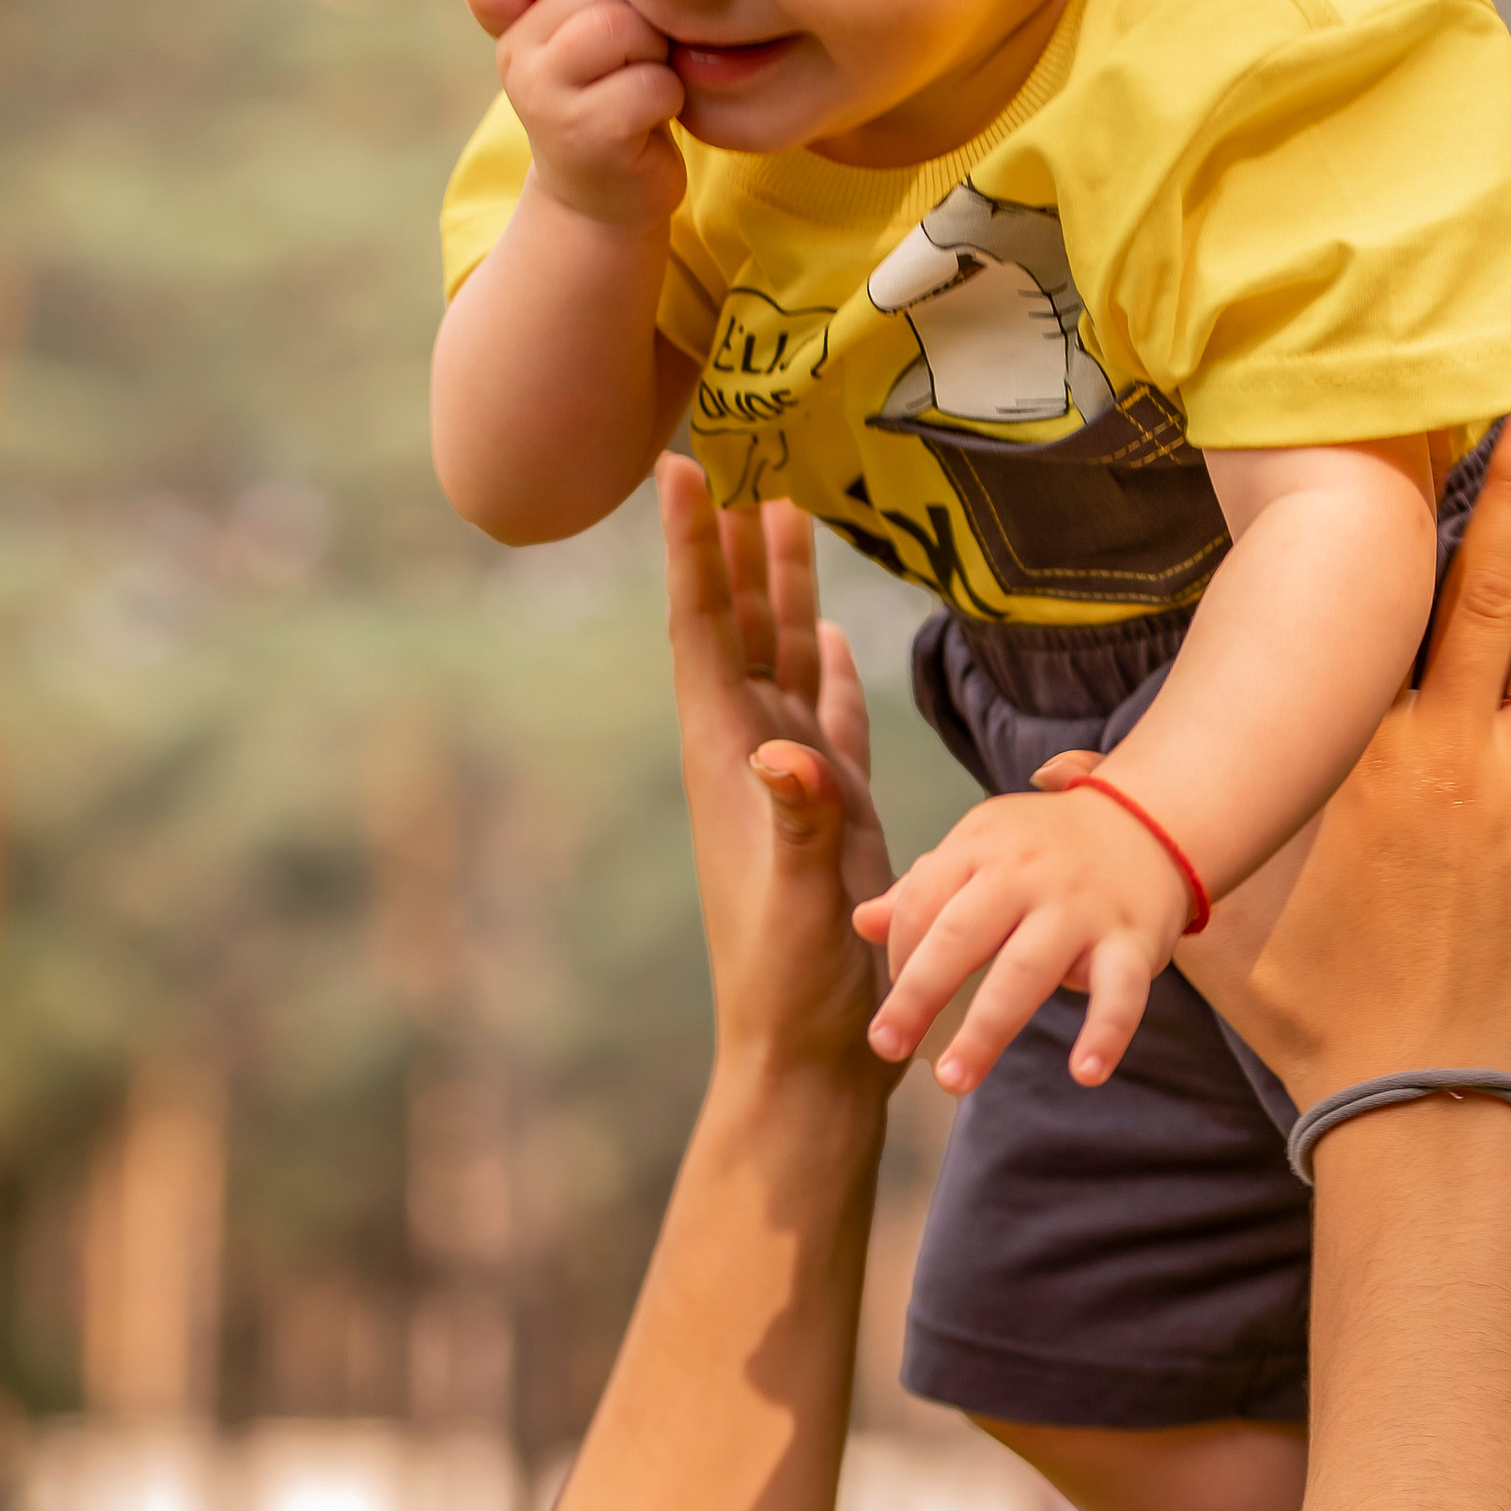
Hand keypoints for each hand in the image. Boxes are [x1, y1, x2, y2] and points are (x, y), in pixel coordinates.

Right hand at [464, 0, 684, 232]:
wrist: (606, 196)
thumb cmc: (610, 94)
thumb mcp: (587, 28)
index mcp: (513, 21)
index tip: (590, 18)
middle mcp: (515, 56)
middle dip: (636, 23)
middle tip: (632, 64)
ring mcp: (544, 98)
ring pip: (620, 28)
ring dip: (653, 58)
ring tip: (640, 84)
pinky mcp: (586, 134)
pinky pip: (651, 82)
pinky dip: (667, 97)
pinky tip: (649, 119)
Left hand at [660, 460, 894, 1084]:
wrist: (812, 1057)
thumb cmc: (794, 990)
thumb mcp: (798, 904)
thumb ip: (797, 826)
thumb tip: (783, 753)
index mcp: (729, 763)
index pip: (702, 631)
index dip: (690, 549)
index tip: (677, 467)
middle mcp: (750, 759)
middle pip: (737, 625)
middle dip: (732, 544)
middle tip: (734, 454)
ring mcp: (790, 783)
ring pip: (783, 658)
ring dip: (782, 588)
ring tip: (785, 512)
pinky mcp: (832, 812)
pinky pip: (826, 717)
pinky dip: (827, 668)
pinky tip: (830, 632)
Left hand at [854, 787, 1190, 1093]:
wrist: (1149, 821)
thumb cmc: (1047, 846)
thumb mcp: (982, 847)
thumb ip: (924, 887)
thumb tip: (862, 922)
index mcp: (981, 847)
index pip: (921, 907)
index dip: (899, 961)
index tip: (894, 1009)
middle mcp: (1027, 873)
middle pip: (960, 937)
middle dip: (918, 995)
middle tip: (886, 1046)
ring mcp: (1081, 907)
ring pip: (1026, 970)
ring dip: (987, 1030)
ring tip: (953, 1079)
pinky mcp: (1133, 939)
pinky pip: (1121, 992)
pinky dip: (1107, 1032)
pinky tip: (1085, 1074)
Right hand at [1178, 404, 1510, 1109]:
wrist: (1402, 1094)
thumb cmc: (1300, 1003)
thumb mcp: (1203, 907)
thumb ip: (1143, 827)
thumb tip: (1046, 782)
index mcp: (1361, 753)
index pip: (1392, 611)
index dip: (1419, 520)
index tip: (1434, 434)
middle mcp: (1447, 752)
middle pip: (1489, 596)